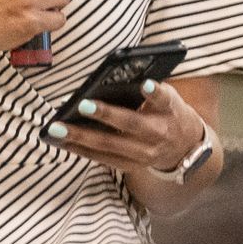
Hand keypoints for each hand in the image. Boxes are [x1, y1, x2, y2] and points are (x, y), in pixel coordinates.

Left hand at [46, 75, 205, 175]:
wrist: (185, 147)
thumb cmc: (168, 112)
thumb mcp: (168, 96)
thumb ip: (148, 89)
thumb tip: (111, 78)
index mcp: (169, 110)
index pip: (163, 99)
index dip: (155, 92)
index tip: (145, 85)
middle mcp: (158, 133)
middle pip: (130, 124)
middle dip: (105, 115)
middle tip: (80, 105)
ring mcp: (144, 154)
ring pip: (110, 146)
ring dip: (81, 138)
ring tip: (57, 129)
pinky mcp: (131, 166)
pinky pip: (103, 159)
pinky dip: (81, 150)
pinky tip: (61, 142)